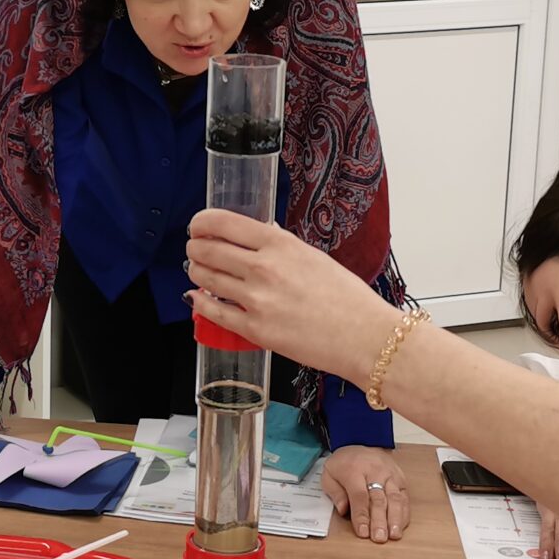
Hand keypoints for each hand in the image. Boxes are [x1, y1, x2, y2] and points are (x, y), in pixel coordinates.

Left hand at [185, 210, 403, 383]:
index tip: (198, 226)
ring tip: (200, 272)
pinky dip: (200, 302)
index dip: (201, 222)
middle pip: (206, 249)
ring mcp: (256, 299)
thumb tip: (258, 235)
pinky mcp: (254, 330)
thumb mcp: (312, 256)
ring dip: (196, 272)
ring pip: (204, 277)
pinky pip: (212, 312)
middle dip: (195, 248)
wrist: (364, 336)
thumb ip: (280, 246)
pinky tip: (198, 297)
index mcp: (280, 243)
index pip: (222, 222)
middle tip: (195, 250)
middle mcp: (263, 267)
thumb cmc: (347, 299)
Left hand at [323, 445, 409, 541]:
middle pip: (379, 499)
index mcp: (354, 470)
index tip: (362, 532)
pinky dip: (404, 513)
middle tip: (379, 538)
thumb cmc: (344, 463)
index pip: (359, 496)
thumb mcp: (329, 473)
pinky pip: (404, 497)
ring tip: (394, 535)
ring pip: (395, 499)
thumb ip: (334, 491)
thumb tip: (343, 509)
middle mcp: (375, 472)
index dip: (361, 515)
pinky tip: (401, 526)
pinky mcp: (400, 479)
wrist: (362, 442)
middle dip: (379, 521)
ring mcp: (390, 475)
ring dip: (395, 519)